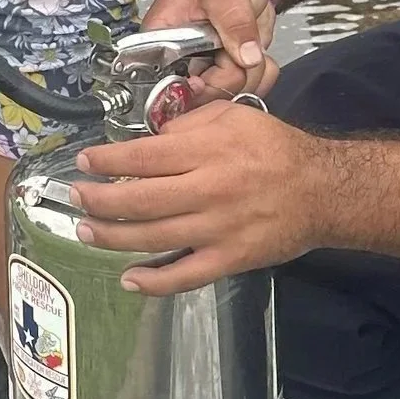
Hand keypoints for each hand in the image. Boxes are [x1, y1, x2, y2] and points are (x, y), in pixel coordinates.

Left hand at [73, 103, 331, 290]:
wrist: (324, 190)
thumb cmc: (276, 149)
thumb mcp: (234, 116)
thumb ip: (190, 123)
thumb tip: (151, 137)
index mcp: (208, 150)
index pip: (143, 157)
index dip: (107, 161)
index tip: (85, 162)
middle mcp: (208, 190)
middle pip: (139, 199)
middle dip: (98, 200)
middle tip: (76, 197)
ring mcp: (218, 229)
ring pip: (153, 237)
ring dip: (112, 237)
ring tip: (86, 231)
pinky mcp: (230, 259)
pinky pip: (185, 276)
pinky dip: (154, 281)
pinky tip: (129, 279)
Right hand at [143, 0, 277, 94]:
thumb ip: (234, 24)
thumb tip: (246, 57)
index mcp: (162, 39)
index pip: (166, 81)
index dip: (193, 87)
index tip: (210, 74)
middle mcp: (180, 60)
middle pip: (202, 95)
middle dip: (231, 74)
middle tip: (239, 46)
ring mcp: (206, 68)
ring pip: (230, 95)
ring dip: (252, 72)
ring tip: (249, 41)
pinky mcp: (228, 70)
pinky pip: (251, 89)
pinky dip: (264, 73)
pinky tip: (258, 50)